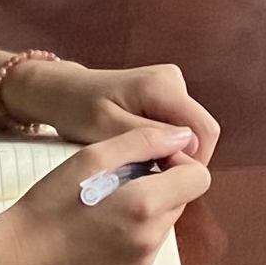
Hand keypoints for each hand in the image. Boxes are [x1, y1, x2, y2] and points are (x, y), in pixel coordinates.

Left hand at [0, 56, 221, 163]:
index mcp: (163, 86)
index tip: (166, 184)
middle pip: (199, 131)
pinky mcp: (164, 93)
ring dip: (172, 153)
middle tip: (150, 179)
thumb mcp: (107, 128)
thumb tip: (190, 149)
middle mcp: (174, 80)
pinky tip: (140, 153)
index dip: (194, 162)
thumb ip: (149, 137)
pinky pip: (177, 126)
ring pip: (189, 131)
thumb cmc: (77, 109)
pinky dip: (165, 144)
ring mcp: (170, 85)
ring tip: (140, 166)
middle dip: (182, 159)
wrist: (60, 90)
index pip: (205, 131)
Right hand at [0, 123, 207, 264]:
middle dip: (161, 184)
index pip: (198, 177)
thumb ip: (143, 141)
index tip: (150, 159)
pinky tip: (103, 227)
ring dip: (148, 208)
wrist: (18, 258)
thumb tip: (182, 137)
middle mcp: (151, 238)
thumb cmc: (48, 204)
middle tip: (120, 180)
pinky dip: (136, 231)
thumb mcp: (91, 158)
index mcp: (145, 205)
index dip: (179, 162)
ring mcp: (143, 261)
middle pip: (182, 199)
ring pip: (165, 221)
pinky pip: (149, 244)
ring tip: (108, 204)